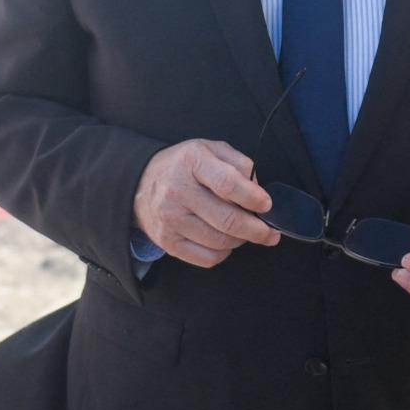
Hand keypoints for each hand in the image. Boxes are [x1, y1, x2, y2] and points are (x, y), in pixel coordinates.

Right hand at [133, 139, 281, 267]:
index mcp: (191, 162)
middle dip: (257, 230)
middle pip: (227, 220)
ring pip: (220, 242)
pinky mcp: (167, 241)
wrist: (140, 184)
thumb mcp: (211, 150)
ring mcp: (170, 219)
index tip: (266, 205)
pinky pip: (207, 258)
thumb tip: (259, 191)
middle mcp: (177, 191)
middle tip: (269, 233)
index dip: (253, 198)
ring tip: (243, 232)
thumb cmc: (184, 167)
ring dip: (240, 241)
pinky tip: (223, 241)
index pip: (228, 184)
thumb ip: (240, 164)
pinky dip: (223, 253)